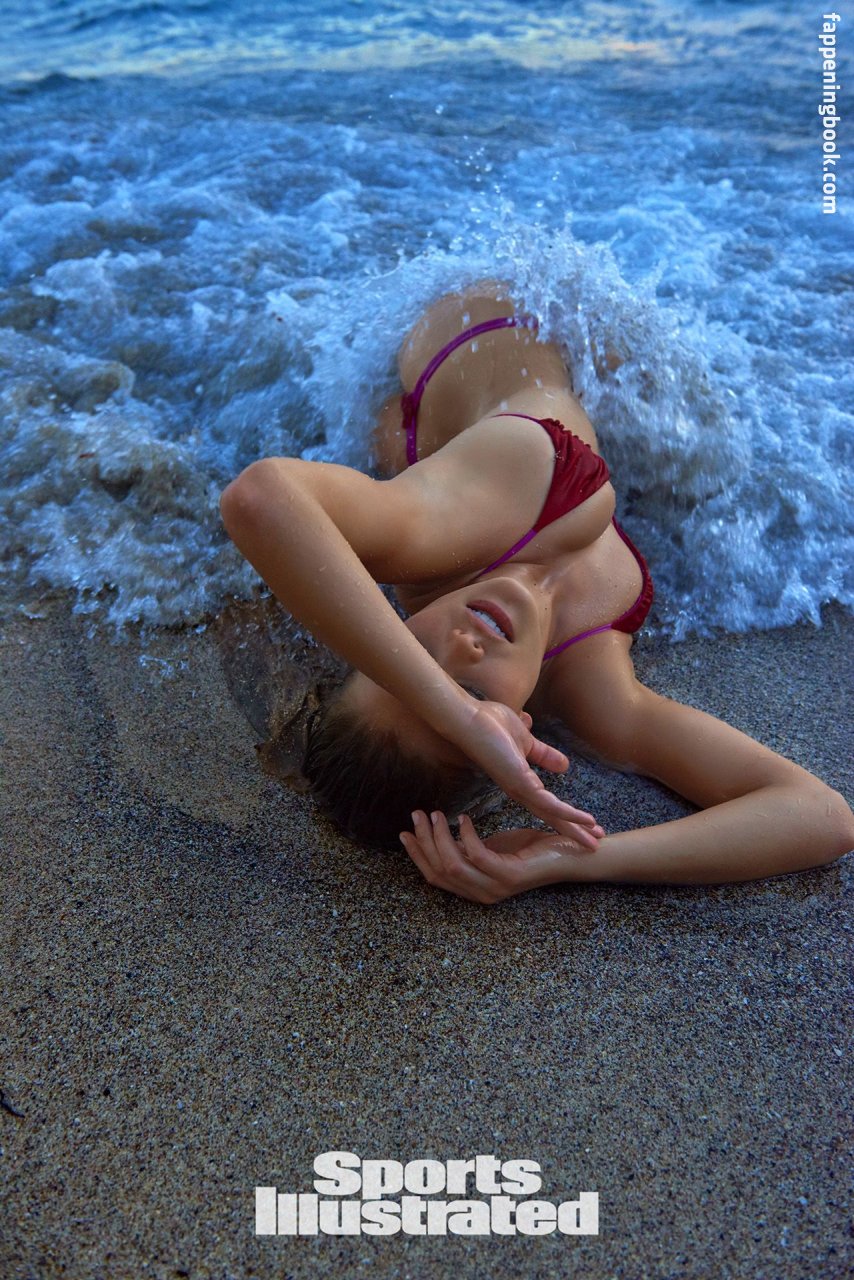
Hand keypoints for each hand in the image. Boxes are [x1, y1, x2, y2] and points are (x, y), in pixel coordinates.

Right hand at [400, 811, 600, 903]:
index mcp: (474, 890)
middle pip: (439, 870)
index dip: (417, 855)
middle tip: (417, 815)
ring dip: (440, 836)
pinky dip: (466, 835)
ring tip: (436, 813)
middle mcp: (481, 894)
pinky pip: (476, 855)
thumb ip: (466, 849)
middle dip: (424, 841)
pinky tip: (463, 818)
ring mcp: (495, 888)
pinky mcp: (508, 876)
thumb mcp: (491, 848)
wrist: (567, 854)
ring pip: (453, 863)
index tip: (404, 832)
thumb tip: (439, 836)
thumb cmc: (530, 849)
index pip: (434, 877)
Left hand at [452, 700, 601, 844]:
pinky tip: (585, 820)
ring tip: (596, 840)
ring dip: (575, 827)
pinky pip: (549, 803)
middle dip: (574, 830)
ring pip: (553, 815)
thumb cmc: (489, 725)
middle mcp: (520, 791)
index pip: (549, 804)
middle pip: (552, 816)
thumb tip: (564, 764)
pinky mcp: (520, 783)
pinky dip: (568, 813)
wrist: (468, 718)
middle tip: (595, 844)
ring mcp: (520, 789)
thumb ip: (543, 753)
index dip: (567, 816)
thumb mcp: (525, 740)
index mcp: (520, 782)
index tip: (587, 825)